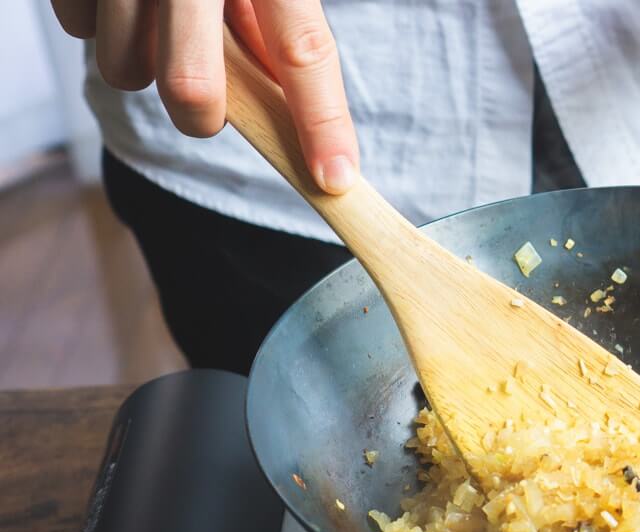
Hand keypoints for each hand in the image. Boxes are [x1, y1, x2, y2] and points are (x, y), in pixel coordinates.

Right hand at [51, 0, 358, 193]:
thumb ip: (275, 17)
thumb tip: (287, 97)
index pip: (304, 49)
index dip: (322, 121)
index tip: (335, 178)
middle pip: (193, 90)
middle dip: (200, 115)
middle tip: (204, 103)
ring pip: (125, 71)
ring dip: (141, 65)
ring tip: (153, 19)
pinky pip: (76, 32)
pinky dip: (97, 26)